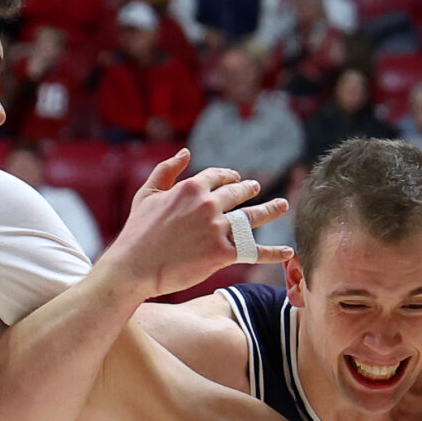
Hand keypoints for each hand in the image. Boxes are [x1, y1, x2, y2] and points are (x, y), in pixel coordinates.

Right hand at [104, 152, 291, 297]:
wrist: (134, 267)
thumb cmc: (137, 232)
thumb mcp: (147, 194)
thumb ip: (166, 171)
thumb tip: (186, 152)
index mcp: (191, 187)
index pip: (218, 177)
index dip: (229, 177)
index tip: (236, 179)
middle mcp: (208, 204)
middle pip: (238, 194)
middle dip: (250, 190)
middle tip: (257, 189)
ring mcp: (217, 229)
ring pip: (252, 218)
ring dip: (270, 210)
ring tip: (282, 206)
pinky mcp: (222, 254)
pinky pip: (253, 251)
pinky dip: (273, 253)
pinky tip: (287, 252)